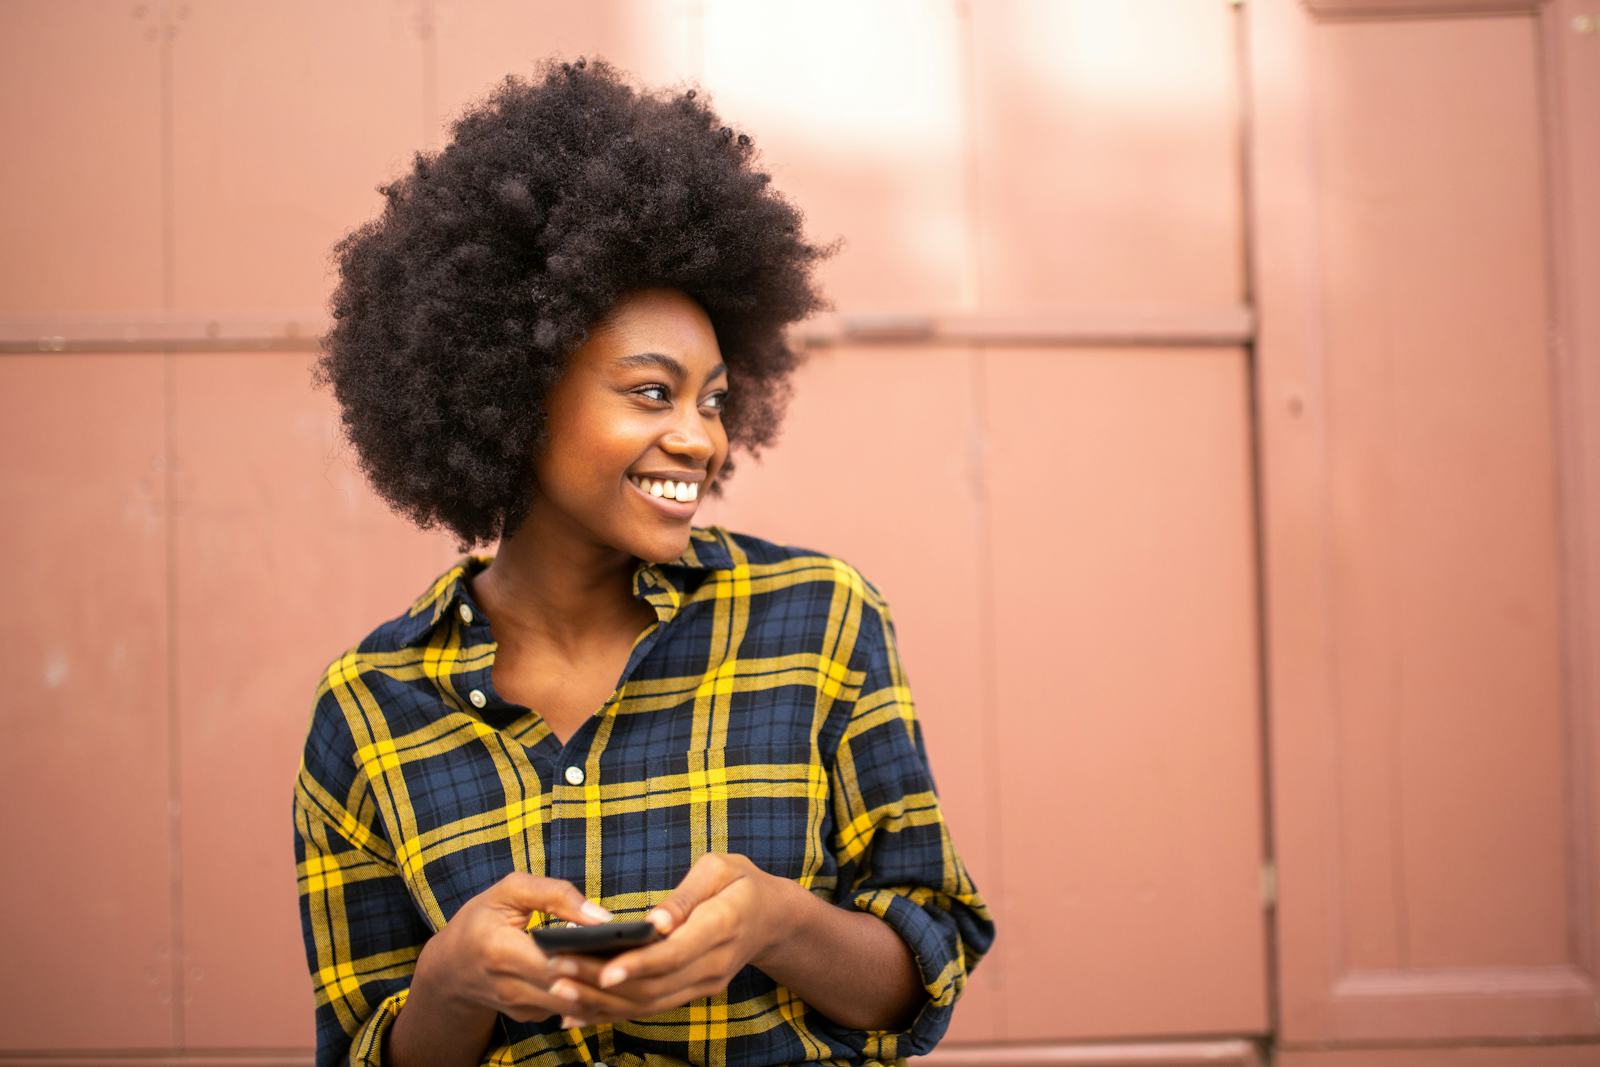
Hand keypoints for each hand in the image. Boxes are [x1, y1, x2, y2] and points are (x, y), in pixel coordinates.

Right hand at [413, 872, 612, 1023]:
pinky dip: (588, 992)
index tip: (624, 940)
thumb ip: (555, 895)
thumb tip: (601, 916)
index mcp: (500, 951)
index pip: (556, 962)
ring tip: (629, 960)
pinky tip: (607, 973)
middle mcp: (508, 987)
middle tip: (639, 952)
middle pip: (570, 988)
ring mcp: (519, 1007)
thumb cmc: (482, 920)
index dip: (591, 956)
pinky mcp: (529, 1016)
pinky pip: (567, 1007)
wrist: (451, 967)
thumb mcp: (510, 891)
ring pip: (573, 1003)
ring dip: (600, 986)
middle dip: (604, 973)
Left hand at [541, 853, 798, 1027]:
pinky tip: (579, 1013)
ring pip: (649, 1003)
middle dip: (603, 983)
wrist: (772, 918)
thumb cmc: (741, 882)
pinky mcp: (692, 991)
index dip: (638, 965)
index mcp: (722, 926)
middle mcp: (713, 965)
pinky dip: (614, 1012)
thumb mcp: (720, 869)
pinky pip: (651, 1008)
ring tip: (560, 990)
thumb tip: (655, 922)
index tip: (602, 969)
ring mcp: (704, 984)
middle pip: (654, 985)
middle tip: (559, 971)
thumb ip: (687, 894)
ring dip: (603, 1002)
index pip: (675, 954)